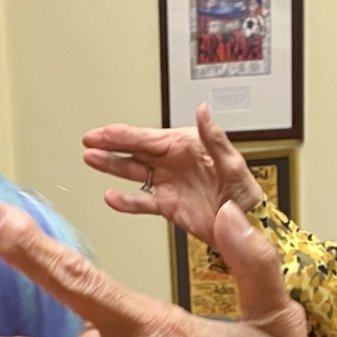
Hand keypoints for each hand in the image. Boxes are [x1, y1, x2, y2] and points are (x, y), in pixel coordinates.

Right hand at [82, 104, 262, 245]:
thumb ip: (214, 137)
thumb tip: (203, 110)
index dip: (123, 135)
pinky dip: (127, 201)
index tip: (103, 132)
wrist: (247, 225)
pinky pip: (143, 202)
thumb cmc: (244, 192)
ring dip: (113, 167)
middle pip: (135, 151)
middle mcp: (173, 163)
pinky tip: (111, 197)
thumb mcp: (232, 163)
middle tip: (89, 142)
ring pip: (135, 173)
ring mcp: (169, 184)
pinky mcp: (169, 206)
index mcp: (185, 146)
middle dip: (110, 146)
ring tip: (91, 160)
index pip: (148, 138)